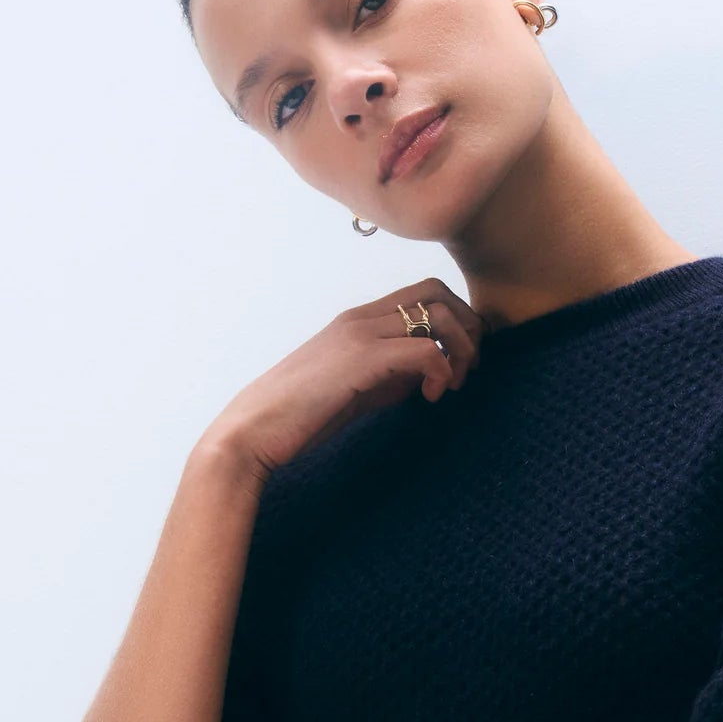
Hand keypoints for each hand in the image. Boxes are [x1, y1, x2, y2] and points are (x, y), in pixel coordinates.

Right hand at [199, 275, 485, 482]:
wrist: (254, 430)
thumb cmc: (301, 416)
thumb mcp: (357, 390)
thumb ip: (391, 376)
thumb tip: (426, 374)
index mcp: (358, 321)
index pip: (423, 293)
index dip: (455, 322)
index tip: (455, 364)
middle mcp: (361, 318)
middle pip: (438, 291)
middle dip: (468, 328)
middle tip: (464, 371)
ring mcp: (360, 334)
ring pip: (438, 313)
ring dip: (460, 348)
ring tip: (450, 385)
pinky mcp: (361, 358)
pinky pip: (425, 348)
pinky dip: (440, 369)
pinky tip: (430, 396)